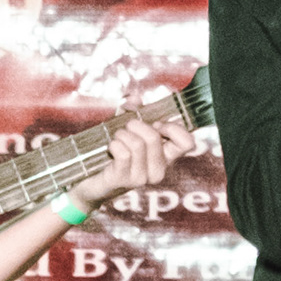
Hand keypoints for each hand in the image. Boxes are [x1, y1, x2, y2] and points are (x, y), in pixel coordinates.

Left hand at [85, 111, 199, 205]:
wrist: (93, 181)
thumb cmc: (115, 153)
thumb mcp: (128, 129)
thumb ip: (134, 112)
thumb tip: (135, 99)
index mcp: (166, 158)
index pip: (187, 143)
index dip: (173, 128)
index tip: (157, 125)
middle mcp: (158, 170)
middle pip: (154, 137)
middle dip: (136, 124)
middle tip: (127, 128)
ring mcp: (141, 178)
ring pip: (136, 144)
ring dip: (121, 134)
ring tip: (117, 139)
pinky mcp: (123, 180)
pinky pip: (122, 153)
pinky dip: (114, 144)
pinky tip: (111, 149)